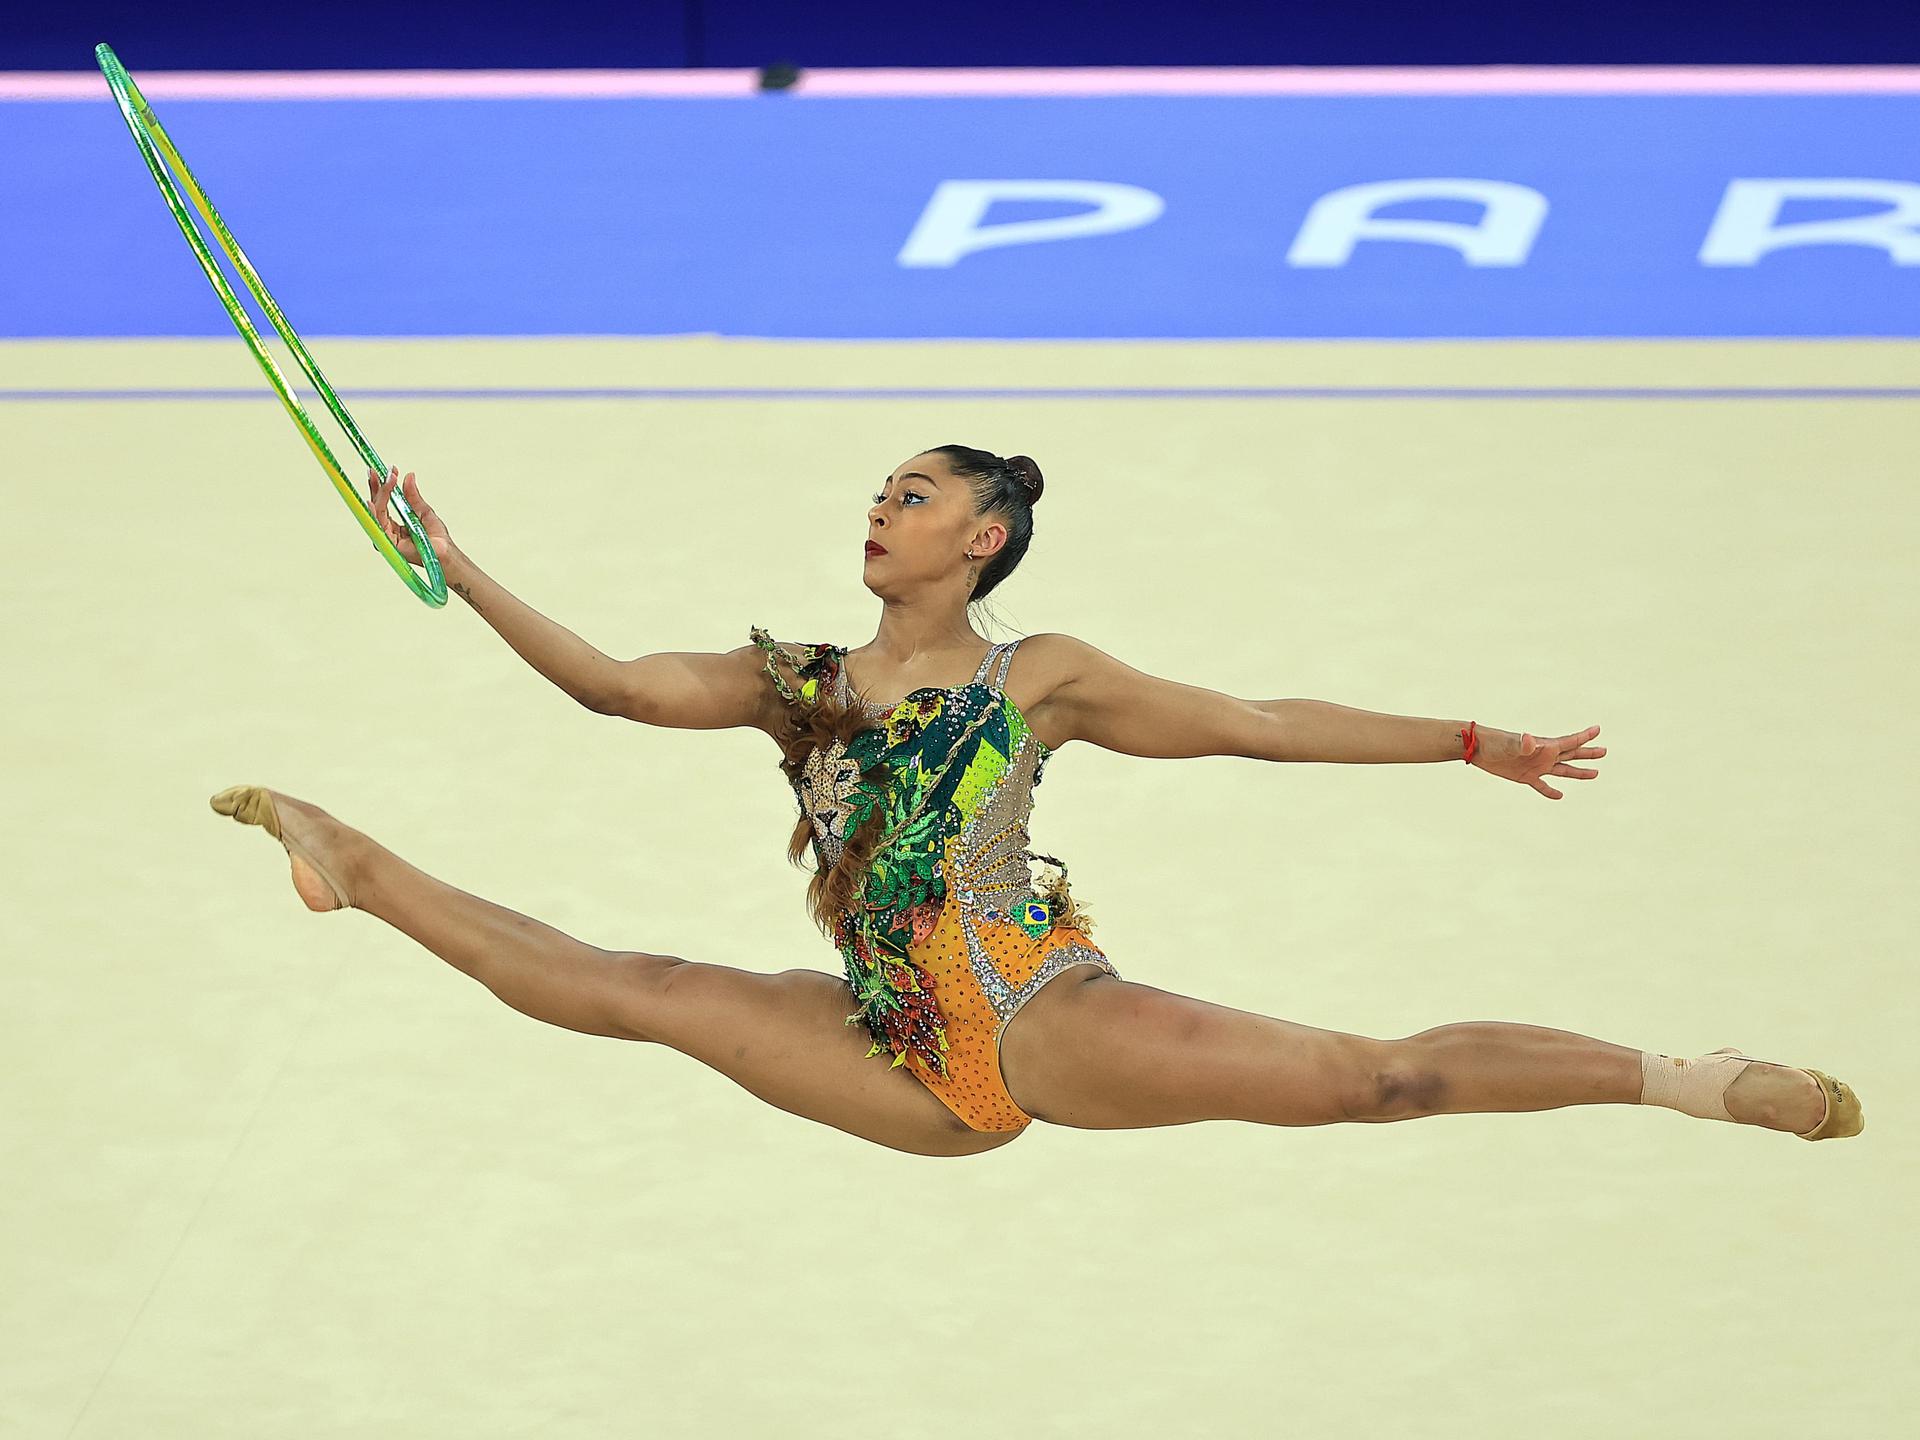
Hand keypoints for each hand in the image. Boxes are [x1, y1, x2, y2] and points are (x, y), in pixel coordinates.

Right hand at [366, 465, 453, 567]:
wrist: (445, 553)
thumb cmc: (436, 538)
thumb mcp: (424, 511)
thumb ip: (413, 496)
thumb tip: (409, 476)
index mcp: (395, 524)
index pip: (384, 502)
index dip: (384, 485)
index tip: (389, 471)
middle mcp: (388, 530)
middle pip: (377, 506)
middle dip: (377, 486)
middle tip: (379, 471)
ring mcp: (387, 537)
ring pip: (377, 512)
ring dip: (379, 494)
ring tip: (384, 480)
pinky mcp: (388, 544)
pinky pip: (378, 526)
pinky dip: (374, 513)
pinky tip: (371, 501)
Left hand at [1472, 724, 1604, 799]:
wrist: (1479, 749)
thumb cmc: (1495, 743)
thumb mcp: (1511, 744)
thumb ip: (1523, 743)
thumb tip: (1529, 739)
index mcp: (1545, 746)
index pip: (1570, 741)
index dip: (1584, 736)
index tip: (1598, 729)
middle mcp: (1544, 755)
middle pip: (1572, 755)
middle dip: (1588, 754)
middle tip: (1604, 751)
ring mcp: (1536, 766)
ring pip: (1562, 770)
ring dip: (1578, 772)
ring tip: (1595, 773)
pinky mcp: (1525, 777)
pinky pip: (1542, 786)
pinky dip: (1550, 792)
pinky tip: (1559, 796)